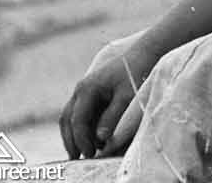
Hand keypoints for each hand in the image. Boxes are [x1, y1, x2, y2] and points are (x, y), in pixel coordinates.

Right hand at [58, 42, 160, 159]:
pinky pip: (83, 114)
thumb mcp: (126, 96)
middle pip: (68, 120)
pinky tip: (95, 140)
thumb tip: (100, 138)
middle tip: (78, 158)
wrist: (144, 53)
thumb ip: (112, 116)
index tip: (90, 154)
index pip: (77, 120)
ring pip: (72, 118)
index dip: (81, 139)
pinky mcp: (92, 94)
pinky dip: (85, 128)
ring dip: (77, 135)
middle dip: (71, 140)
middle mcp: (81, 90)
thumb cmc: (136, 72)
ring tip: (87, 152)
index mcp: (87, 89)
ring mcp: (85, 92)